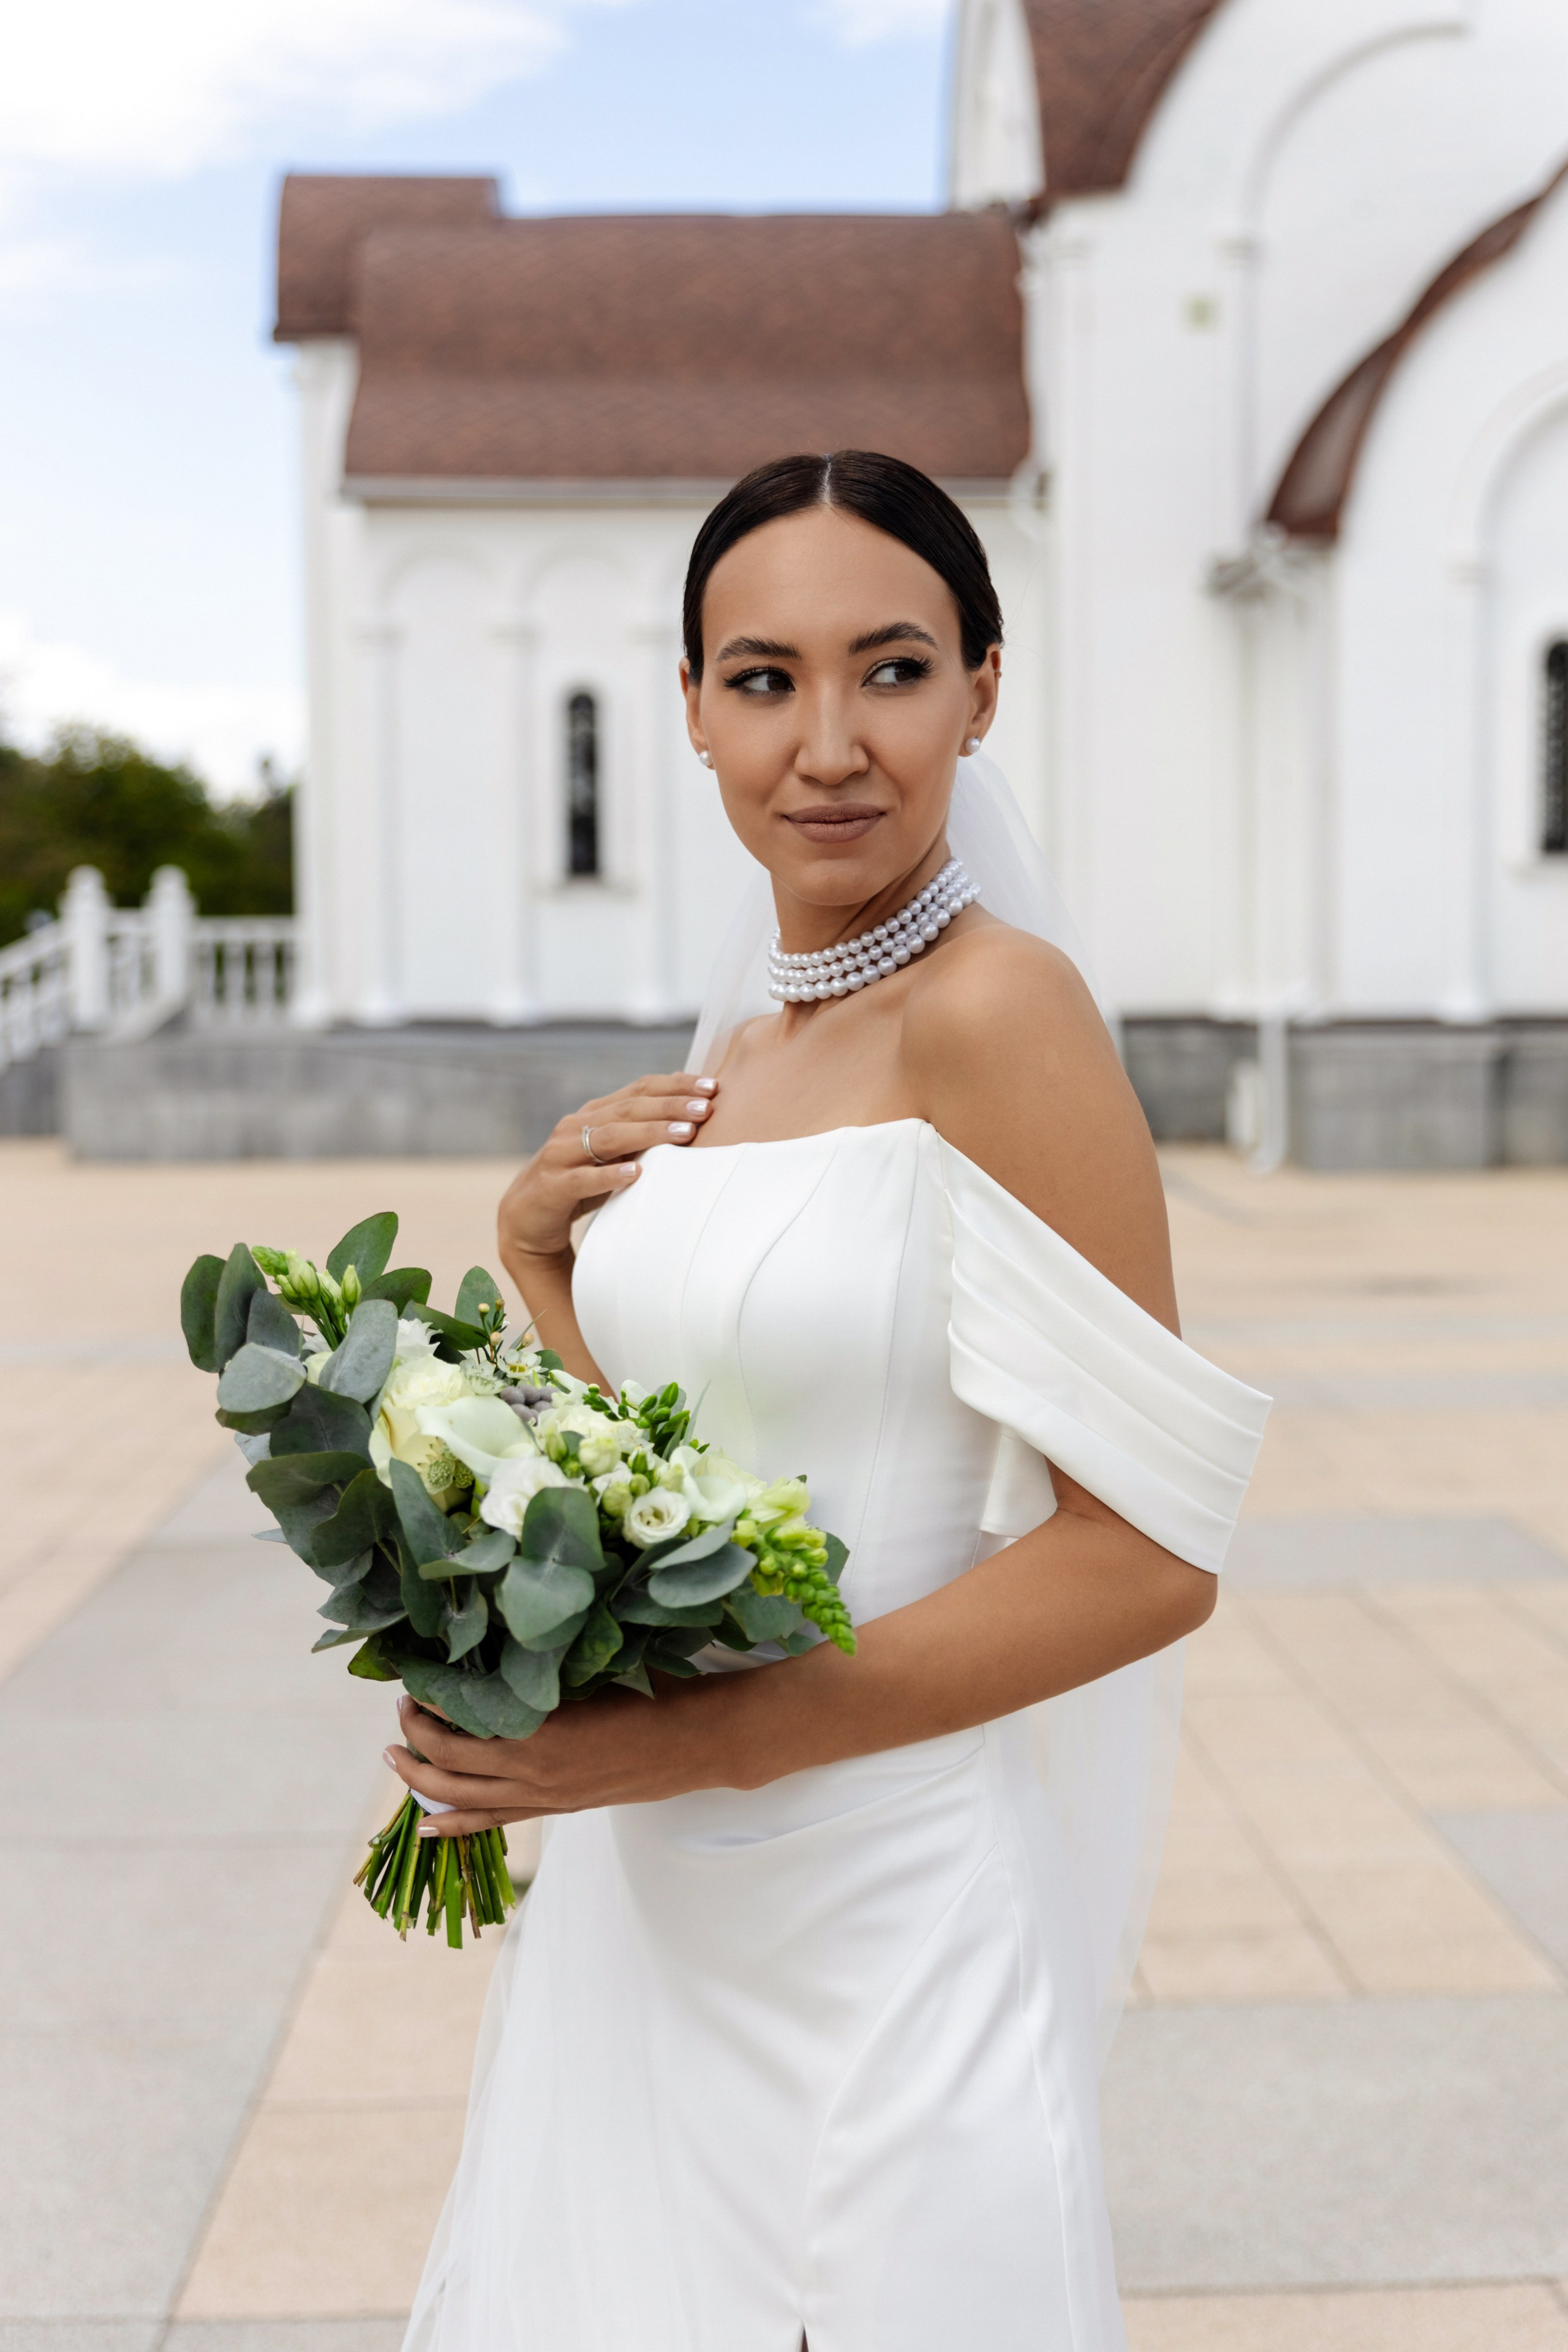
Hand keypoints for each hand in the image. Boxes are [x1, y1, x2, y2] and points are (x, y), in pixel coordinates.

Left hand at [384, 1686, 728, 1836]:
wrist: (698, 1741)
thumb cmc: (652, 1693)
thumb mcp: (592, 1671)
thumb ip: (542, 1671)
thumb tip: (495, 1648)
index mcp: (541, 1736)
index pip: (458, 1731)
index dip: (427, 1710)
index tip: (411, 1683)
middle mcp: (535, 1775)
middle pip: (449, 1769)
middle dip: (414, 1743)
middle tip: (399, 1714)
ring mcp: (546, 1798)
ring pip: (464, 1802)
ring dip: (421, 1783)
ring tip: (394, 1760)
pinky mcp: (559, 1808)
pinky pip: (493, 1821)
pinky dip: (455, 1824)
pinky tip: (427, 1827)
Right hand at [497, 1069, 717, 1269]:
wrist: (528, 1219)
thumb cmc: (582, 1184)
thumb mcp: (613, 1155)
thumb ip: (641, 1136)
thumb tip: (693, 1118)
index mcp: (595, 1113)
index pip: (639, 1089)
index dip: (675, 1085)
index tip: (712, 1087)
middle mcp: (576, 1126)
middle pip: (629, 1109)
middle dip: (670, 1106)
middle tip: (706, 1108)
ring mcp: (561, 1155)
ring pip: (609, 1137)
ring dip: (649, 1133)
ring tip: (684, 1133)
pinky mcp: (552, 1186)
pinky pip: (584, 1179)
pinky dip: (610, 1176)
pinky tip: (636, 1174)